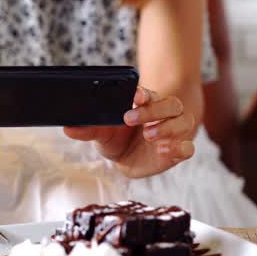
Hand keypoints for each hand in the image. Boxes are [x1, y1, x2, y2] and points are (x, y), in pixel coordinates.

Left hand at [64, 87, 196, 177]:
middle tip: (131, 118)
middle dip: (153, 110)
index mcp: (145, 105)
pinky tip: (164, 150)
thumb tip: (68, 128)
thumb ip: (88, 129)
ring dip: (168, 127)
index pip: (149, 94)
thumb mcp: (101, 135)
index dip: (144, 94)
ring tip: (149, 135)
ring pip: (183, 121)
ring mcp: (174, 132)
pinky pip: (188, 147)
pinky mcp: (179, 151)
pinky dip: (179, 147)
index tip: (134, 96)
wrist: (127, 161)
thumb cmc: (116, 140)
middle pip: (171, 104)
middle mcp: (163, 115)